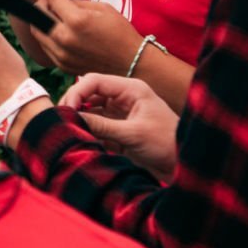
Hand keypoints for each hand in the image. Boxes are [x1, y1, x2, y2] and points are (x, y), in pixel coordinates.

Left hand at [27, 0, 143, 76]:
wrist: (132, 62)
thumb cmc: (120, 32)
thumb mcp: (103, 8)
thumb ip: (77, 3)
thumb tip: (61, 0)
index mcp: (77, 21)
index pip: (53, 0)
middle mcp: (65, 38)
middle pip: (38, 16)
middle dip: (42, 5)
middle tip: (50, 3)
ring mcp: (62, 54)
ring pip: (37, 32)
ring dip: (41, 22)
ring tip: (52, 17)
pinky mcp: (62, 65)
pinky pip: (45, 47)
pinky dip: (48, 37)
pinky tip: (59, 33)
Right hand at [60, 73, 178, 181]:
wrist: (185, 166)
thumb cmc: (168, 144)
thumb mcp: (133, 134)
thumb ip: (100, 125)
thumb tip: (70, 119)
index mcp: (131, 89)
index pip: (93, 81)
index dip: (76, 92)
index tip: (66, 111)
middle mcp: (123, 98)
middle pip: (88, 94)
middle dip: (74, 106)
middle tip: (62, 122)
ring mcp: (120, 114)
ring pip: (89, 111)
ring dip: (80, 120)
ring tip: (71, 132)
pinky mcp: (118, 129)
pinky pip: (95, 126)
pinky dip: (87, 132)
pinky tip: (84, 140)